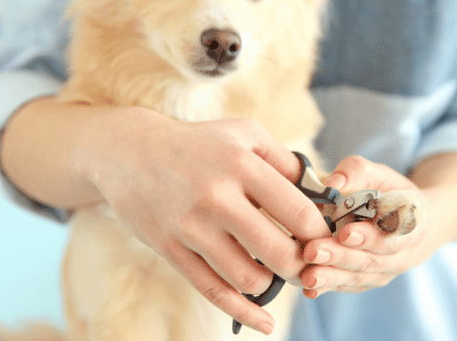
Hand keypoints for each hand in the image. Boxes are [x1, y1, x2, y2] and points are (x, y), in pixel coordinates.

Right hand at [72, 107, 330, 333]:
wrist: (130, 151)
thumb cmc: (200, 143)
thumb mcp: (246, 135)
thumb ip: (287, 162)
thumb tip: (323, 195)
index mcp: (241, 165)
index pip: (298, 212)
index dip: (320, 234)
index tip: (325, 241)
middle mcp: (216, 196)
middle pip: (278, 252)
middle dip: (301, 266)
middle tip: (307, 265)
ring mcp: (190, 226)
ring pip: (248, 277)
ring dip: (272, 284)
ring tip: (276, 274)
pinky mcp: (170, 249)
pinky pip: (213, 290)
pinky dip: (243, 311)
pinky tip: (264, 322)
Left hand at [299, 156, 432, 296]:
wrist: (409, 223)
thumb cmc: (390, 194)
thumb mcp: (380, 174)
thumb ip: (357, 173)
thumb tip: (332, 183)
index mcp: (412, 225)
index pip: (392, 235)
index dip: (369, 237)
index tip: (345, 233)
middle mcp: (401, 255)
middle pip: (370, 260)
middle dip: (340, 257)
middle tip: (313, 251)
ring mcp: (384, 272)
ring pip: (358, 278)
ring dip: (331, 277)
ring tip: (308, 276)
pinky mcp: (366, 281)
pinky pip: (348, 287)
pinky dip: (328, 288)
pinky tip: (309, 289)